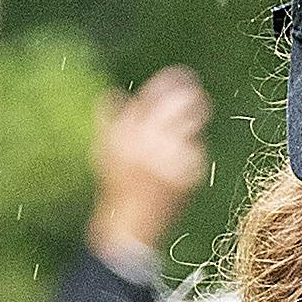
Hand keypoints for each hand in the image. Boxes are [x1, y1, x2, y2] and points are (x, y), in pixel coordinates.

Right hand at [89, 66, 211, 259]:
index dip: (170, 81)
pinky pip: (196, 150)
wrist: (130, 225)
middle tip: (196, 94)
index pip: (155, 95)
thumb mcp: (105, 152)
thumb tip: (114, 93)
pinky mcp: (189, 173)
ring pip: (192, 126)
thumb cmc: (116, 187)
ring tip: (192, 122)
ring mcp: (173, 157)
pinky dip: (192, 151)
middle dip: (191, 95)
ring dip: (194, 120)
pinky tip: (181, 160)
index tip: (179, 76)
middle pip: (180, 105)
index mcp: (130, 132)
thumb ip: (109, 119)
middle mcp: (151, 142)